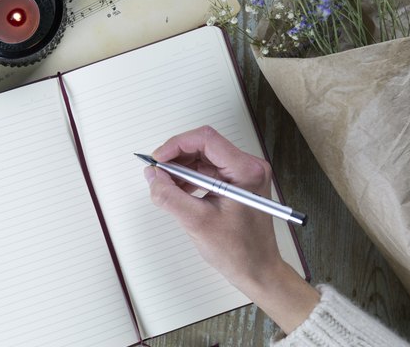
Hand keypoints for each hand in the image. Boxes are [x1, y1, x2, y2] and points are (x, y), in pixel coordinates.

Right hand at [144, 126, 317, 333]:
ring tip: (166, 186)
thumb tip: (152, 175)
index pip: (205, 140)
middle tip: (157, 173)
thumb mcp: (197, 222)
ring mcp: (244, 174)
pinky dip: (190, 178)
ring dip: (181, 168)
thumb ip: (169, 196)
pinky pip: (208, 170)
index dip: (176, 145)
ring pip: (204, 158)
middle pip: (204, 146)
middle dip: (176, 158)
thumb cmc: (239, 251)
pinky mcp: (237, 183)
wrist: (258, 269)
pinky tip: (179, 191)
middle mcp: (249, 166)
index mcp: (246, 170)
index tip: (157, 160)